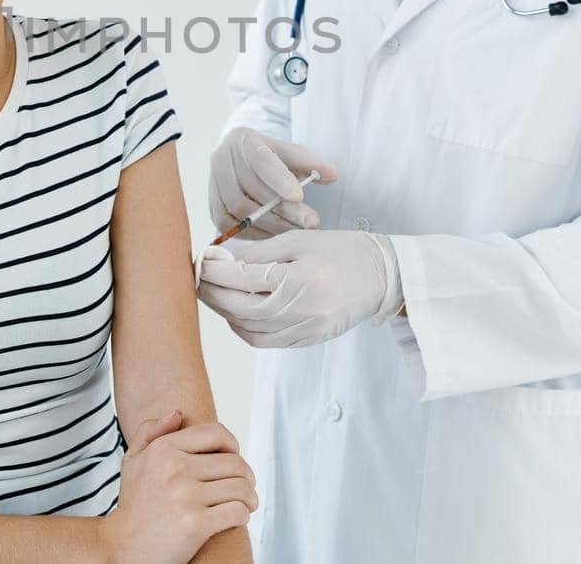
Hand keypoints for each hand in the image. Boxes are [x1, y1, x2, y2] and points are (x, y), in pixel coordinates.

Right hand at [99, 410, 256, 563]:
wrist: (122, 548)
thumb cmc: (133, 506)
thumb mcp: (132, 462)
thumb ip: (150, 433)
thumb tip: (176, 414)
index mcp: (163, 449)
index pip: (215, 434)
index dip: (232, 444)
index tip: (234, 458)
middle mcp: (175, 468)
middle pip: (235, 463)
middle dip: (246, 476)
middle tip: (245, 487)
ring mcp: (185, 496)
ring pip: (241, 488)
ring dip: (249, 497)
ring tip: (246, 503)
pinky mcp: (196, 524)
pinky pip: (237, 511)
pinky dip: (243, 515)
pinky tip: (238, 518)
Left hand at [196, 228, 402, 347]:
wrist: (381, 275)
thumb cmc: (341, 251)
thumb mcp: (300, 239)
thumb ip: (261, 253)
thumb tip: (225, 264)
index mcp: (299, 279)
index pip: (242, 279)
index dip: (215, 272)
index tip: (201, 261)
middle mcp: (301, 310)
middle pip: (240, 308)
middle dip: (213, 294)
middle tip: (198, 280)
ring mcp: (305, 330)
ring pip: (249, 330)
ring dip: (225, 313)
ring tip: (214, 294)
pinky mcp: (308, 340)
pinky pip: (265, 341)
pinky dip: (244, 328)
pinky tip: (237, 312)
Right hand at [208, 127, 338, 237]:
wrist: (242, 162)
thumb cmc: (271, 158)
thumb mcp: (291, 154)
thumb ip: (311, 164)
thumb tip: (332, 174)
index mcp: (243, 139)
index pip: (260, 159)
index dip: (279, 179)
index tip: (300, 195)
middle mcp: (221, 159)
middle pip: (251, 189)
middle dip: (284, 208)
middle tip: (311, 222)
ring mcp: (213, 183)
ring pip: (239, 209)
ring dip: (272, 223)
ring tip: (298, 230)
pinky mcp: (213, 206)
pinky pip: (230, 225)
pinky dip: (255, 232)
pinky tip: (277, 234)